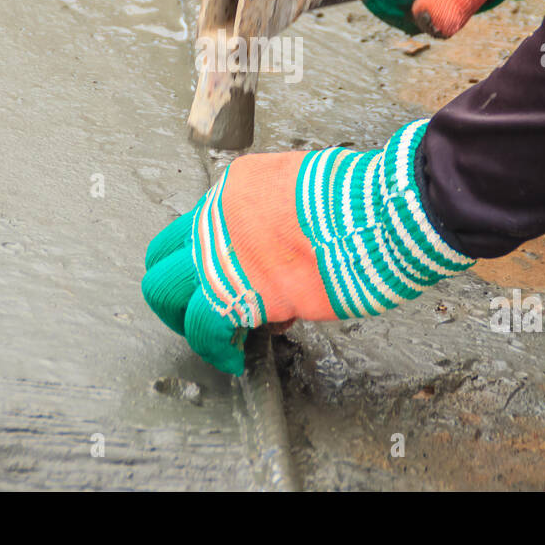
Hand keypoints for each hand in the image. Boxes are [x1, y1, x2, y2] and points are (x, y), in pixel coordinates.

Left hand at [141, 121, 473, 373]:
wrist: (381, 214)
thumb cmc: (366, 204)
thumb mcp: (312, 191)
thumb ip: (285, 218)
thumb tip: (286, 255)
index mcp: (238, 186)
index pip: (196, 223)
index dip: (205, 258)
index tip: (228, 279)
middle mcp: (219, 215)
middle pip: (163, 255)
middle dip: (176, 289)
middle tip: (201, 311)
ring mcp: (223, 252)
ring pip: (165, 291)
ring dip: (184, 320)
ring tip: (214, 340)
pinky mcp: (241, 291)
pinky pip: (204, 327)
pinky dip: (215, 348)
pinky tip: (235, 358)